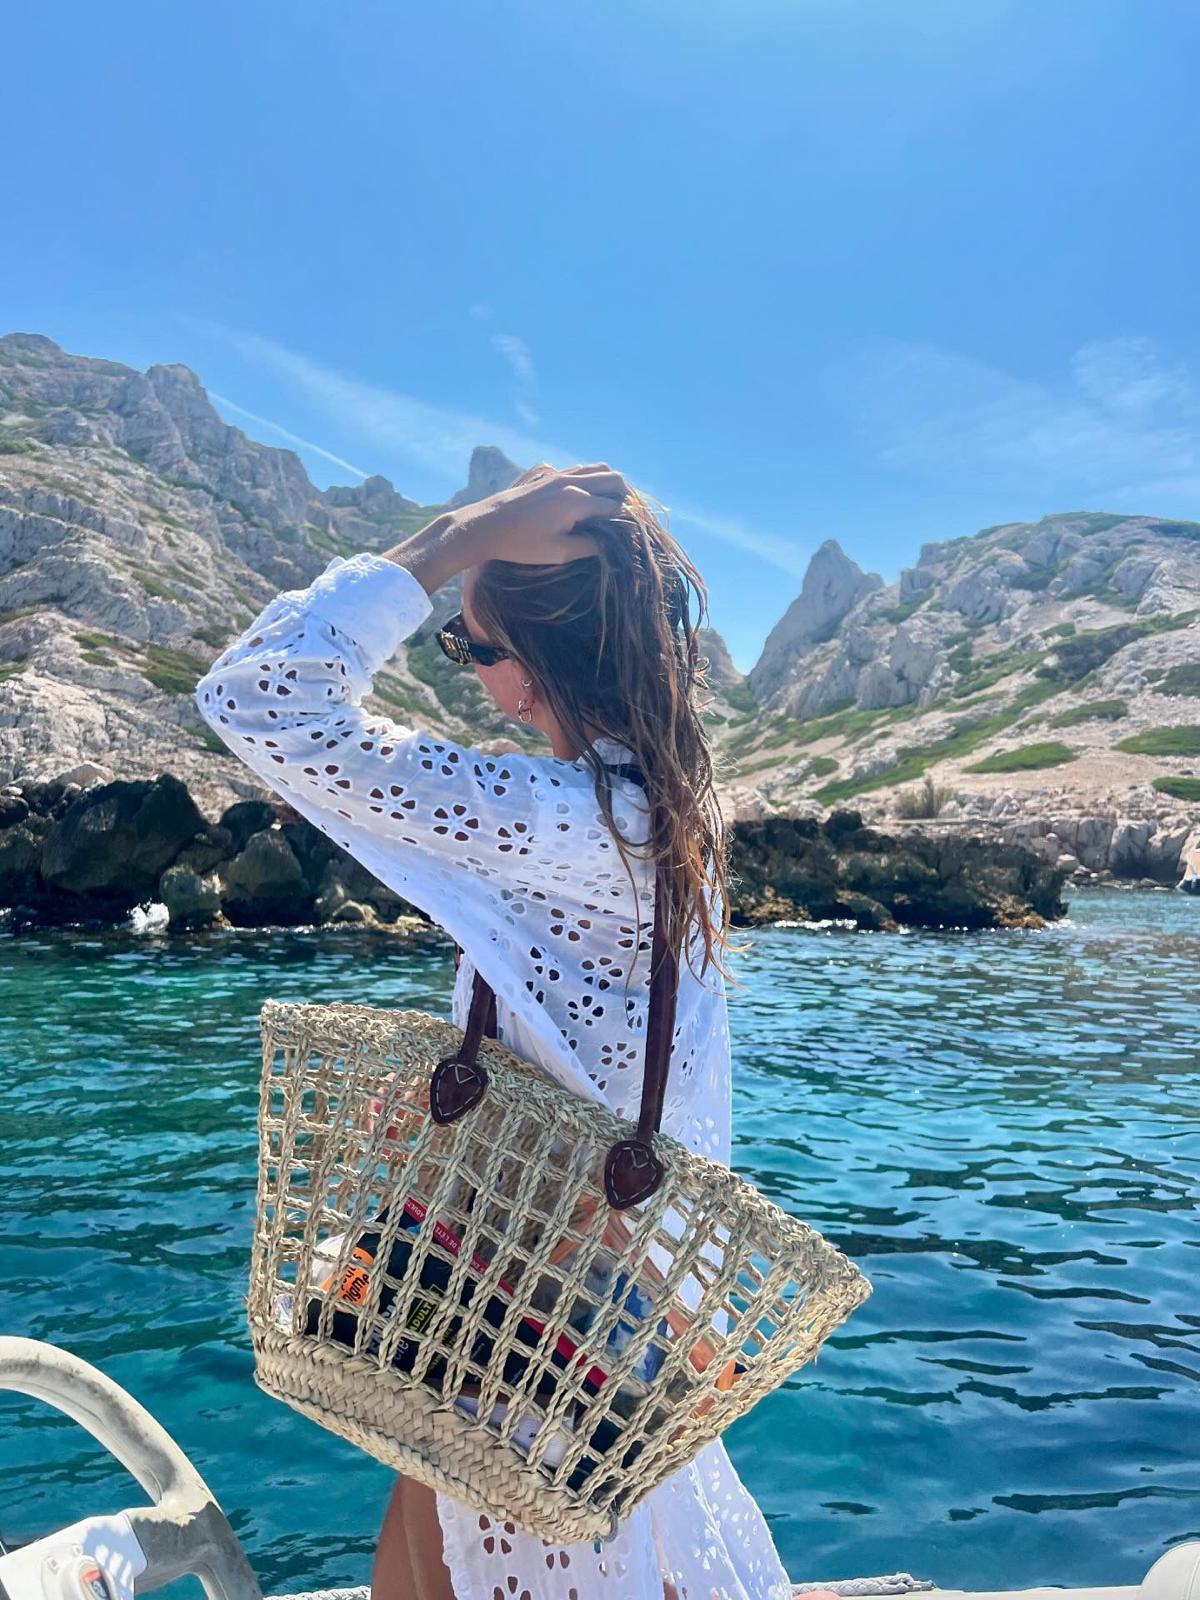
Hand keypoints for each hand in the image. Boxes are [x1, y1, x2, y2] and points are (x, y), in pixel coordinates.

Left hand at [459, 461, 627, 564]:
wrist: (486, 525)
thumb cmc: (521, 543)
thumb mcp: (559, 552)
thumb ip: (589, 547)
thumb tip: (611, 545)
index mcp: (577, 501)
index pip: (615, 506)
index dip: (625, 521)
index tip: (628, 535)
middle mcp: (572, 482)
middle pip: (613, 479)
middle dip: (625, 496)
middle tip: (625, 517)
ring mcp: (559, 475)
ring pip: (598, 468)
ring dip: (610, 484)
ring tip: (610, 505)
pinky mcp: (548, 475)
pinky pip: (581, 469)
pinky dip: (593, 478)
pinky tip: (587, 496)